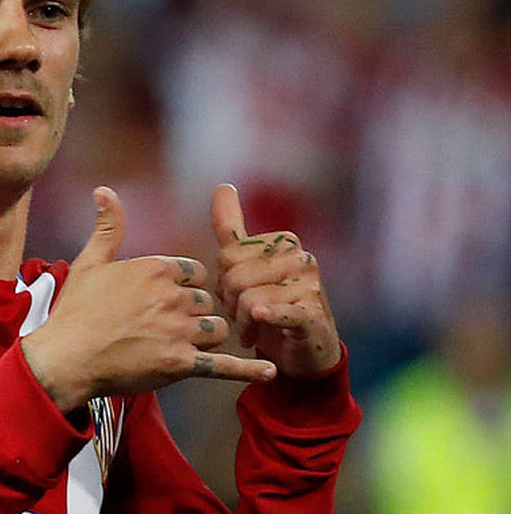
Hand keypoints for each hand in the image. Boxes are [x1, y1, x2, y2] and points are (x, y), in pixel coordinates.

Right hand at [21, 187, 275, 411]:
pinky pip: (224, 366)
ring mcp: (179, 331)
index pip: (195, 272)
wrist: (66, 359)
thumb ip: (107, 226)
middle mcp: (173, 297)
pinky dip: (248, 370)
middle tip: (165, 327)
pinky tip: (270, 371)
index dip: (185, 286)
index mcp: (156, 269)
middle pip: (206, 302)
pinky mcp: (182, 364)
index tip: (167, 299)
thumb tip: (104, 189)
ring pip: (217, 329)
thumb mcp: (89, 262)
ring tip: (183, 347)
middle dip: (193, 314)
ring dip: (206, 338)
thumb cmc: (75, 310)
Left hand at [210, 184, 341, 378]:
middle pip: (234, 278)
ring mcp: (311, 286)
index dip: (223, 282)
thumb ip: (232, 228)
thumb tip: (223, 186)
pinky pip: (278, 311)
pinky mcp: (313, 315)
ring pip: (248, 300)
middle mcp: (301, 258)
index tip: (236, 294)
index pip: (227, 256)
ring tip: (253, 328)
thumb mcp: (248, 264)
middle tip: (243, 315)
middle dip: (230, 303)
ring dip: (243, 322)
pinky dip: (266, 317)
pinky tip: (260, 319)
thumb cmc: (271, 302)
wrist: (305, 350)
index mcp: (284, 242)